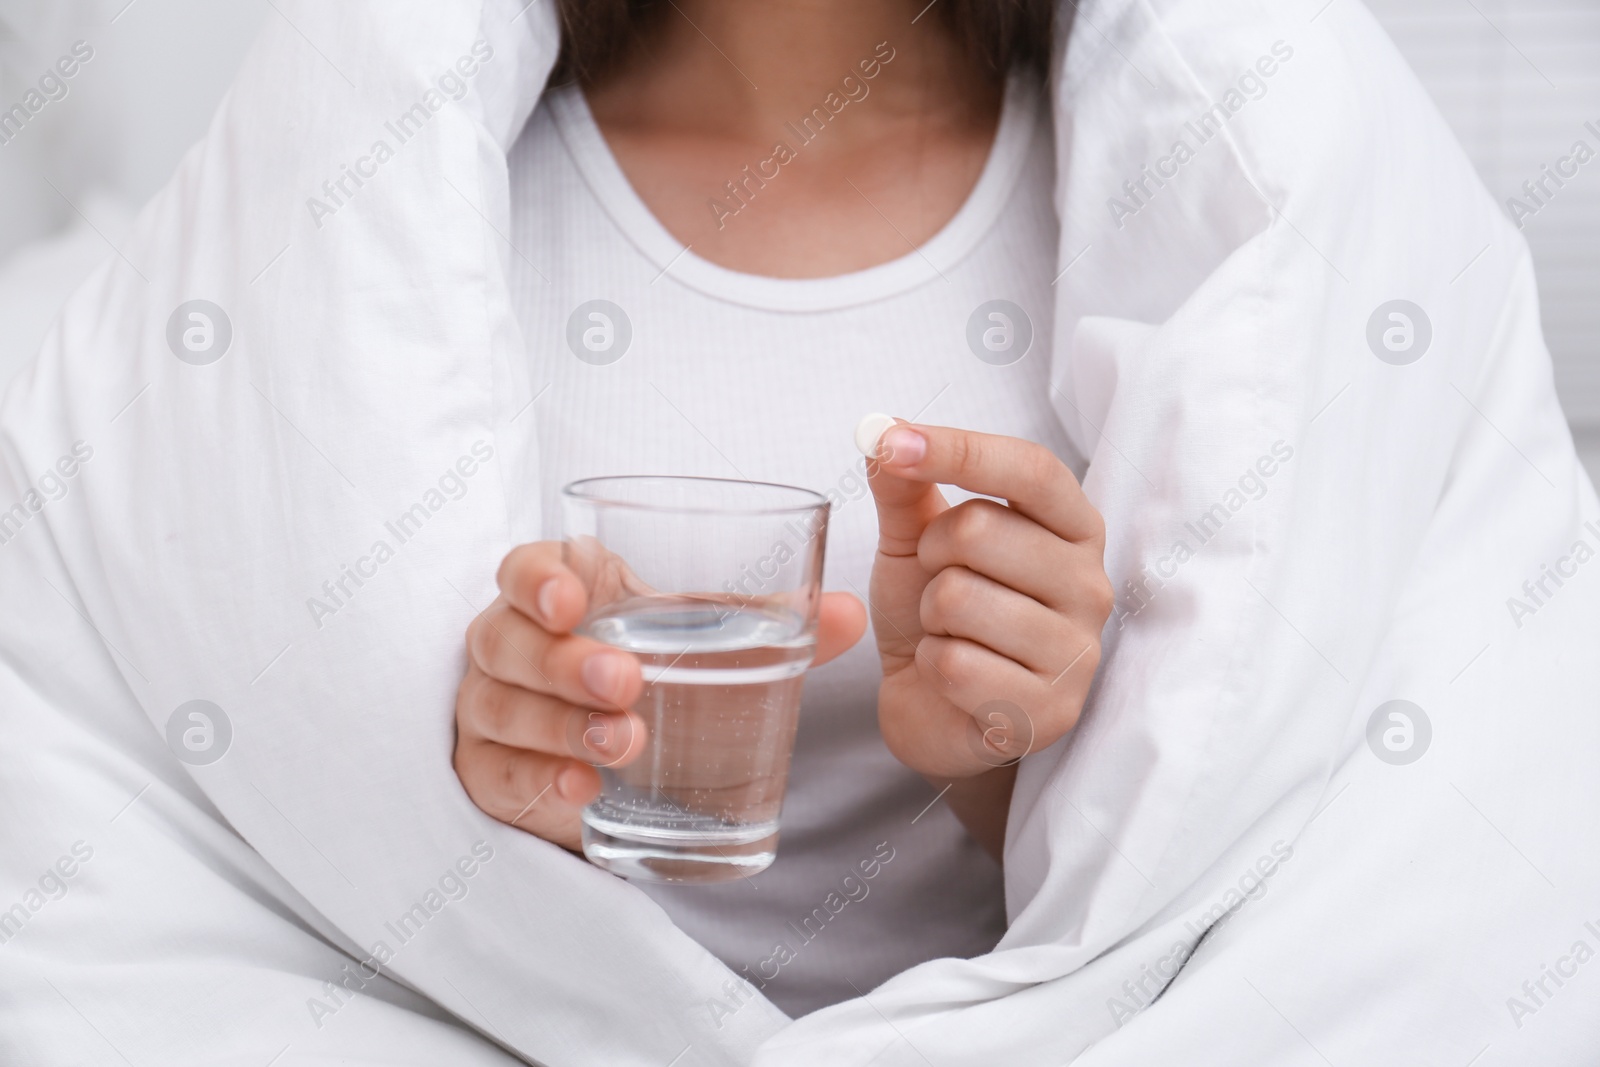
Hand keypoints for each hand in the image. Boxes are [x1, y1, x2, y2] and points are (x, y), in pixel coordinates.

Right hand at [453, 541, 866, 850]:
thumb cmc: (654, 668)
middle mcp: (511, 642)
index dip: (537, 579)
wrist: (614, 751)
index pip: (523, 567)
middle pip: (507, 640)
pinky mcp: (491, 772)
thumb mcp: (704, 640)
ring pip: (498, 709)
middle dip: (563, 662)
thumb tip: (850, 613)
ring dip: (559, 725)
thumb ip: (766, 622)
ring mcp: (491, 708)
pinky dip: (538, 782)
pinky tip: (581, 788)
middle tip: (626, 683)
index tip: (571, 599)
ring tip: (623, 742)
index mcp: (559, 590)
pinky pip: (497, 776)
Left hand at [865, 421, 1111, 853]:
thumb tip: (882, 433)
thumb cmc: (940, 617)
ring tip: (949, 633)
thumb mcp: (916, 541)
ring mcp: (1077, 654)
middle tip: (936, 581)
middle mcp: (1090, 585)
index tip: (893, 441)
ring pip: (957, 598)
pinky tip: (952, 678)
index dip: (960, 449)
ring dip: (928, 616)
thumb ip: (905, 487)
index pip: (1031, 469)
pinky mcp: (1048, 713)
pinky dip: (930, 666)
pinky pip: (953, 664)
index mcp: (1073, 528)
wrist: (934, 710)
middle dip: (929, 554)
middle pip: (979, 529)